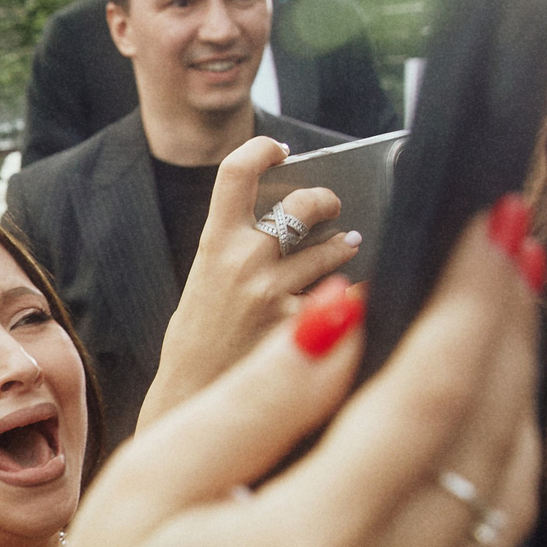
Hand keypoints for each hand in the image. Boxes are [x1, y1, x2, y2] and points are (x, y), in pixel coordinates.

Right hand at [7, 207, 542, 546]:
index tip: (488, 220)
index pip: (430, 397)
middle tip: (508, 233)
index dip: (471, 300)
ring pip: (506, 487)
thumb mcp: (151, 483)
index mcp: (313, 546)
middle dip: (506, 324)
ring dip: (515, 387)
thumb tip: (348, 314)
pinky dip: (501, 455)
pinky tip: (484, 403)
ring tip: (504, 301)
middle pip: (489, 434)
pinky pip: (489, 536)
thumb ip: (260, 398)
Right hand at [143, 136, 359, 420]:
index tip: (279, 151)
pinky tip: (353, 296)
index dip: (262, 150)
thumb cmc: (202, 338)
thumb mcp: (206, 280)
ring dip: (345, 246)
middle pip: (303, 203)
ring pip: (334, 250)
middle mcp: (244, 262)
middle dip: (326, 199)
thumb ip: (240, 247)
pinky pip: (348, 297)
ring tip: (348, 246)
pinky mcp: (301, 328)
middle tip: (333, 205)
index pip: (236, 172)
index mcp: (214, 244)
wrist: (192, 396)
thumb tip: (295, 217)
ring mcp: (275, 295)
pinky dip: (354, 294)